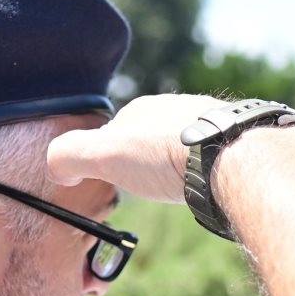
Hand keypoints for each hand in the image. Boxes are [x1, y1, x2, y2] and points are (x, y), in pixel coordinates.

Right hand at [47, 94, 224, 202]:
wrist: (229, 156)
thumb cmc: (164, 155)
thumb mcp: (103, 154)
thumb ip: (70, 155)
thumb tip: (57, 167)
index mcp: (143, 110)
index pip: (115, 131)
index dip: (108, 157)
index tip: (110, 180)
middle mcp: (177, 108)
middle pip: (152, 137)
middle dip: (147, 160)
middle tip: (148, 187)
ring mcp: (210, 122)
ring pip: (185, 144)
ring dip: (179, 164)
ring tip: (180, 187)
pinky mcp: (237, 141)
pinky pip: (215, 155)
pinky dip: (207, 170)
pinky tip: (208, 184)